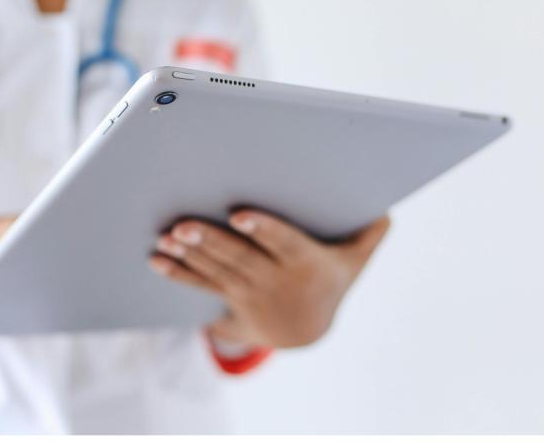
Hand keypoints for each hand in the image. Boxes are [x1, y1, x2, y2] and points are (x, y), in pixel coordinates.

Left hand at [149, 210, 389, 348]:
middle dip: (210, 242)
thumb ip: (368, 236)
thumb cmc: (330, 282)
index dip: (263, 230)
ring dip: (189, 256)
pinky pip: (201, 286)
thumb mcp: (354, 263)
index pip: (284, 243)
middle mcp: (275, 281)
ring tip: (167, 238)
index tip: (240, 215)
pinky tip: (156, 259)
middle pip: (240, 258)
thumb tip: (387, 210)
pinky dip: (178, 273)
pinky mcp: (229, 300)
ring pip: (217, 271)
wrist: (305, 334)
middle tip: (183, 226)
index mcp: (306, 264)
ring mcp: (249, 293)